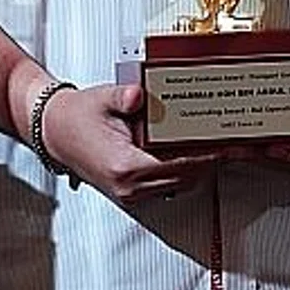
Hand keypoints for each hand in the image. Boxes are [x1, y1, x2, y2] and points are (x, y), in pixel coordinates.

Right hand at [36, 79, 219, 210]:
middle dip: (212, 161)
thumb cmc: (76, 117)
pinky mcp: (132, 192)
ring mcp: (131, 193)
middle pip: (187, 179)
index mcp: (124, 167)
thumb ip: (123, 97)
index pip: (179, 166)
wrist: (54, 132)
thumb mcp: (101, 99)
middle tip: (235, 142)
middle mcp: (130, 186)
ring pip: (181, 185)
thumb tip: (140, 95)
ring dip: (201, 167)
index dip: (209, 156)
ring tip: (221, 145)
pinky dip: (185, 170)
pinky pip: (169, 184)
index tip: (229, 146)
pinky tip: (196, 151)